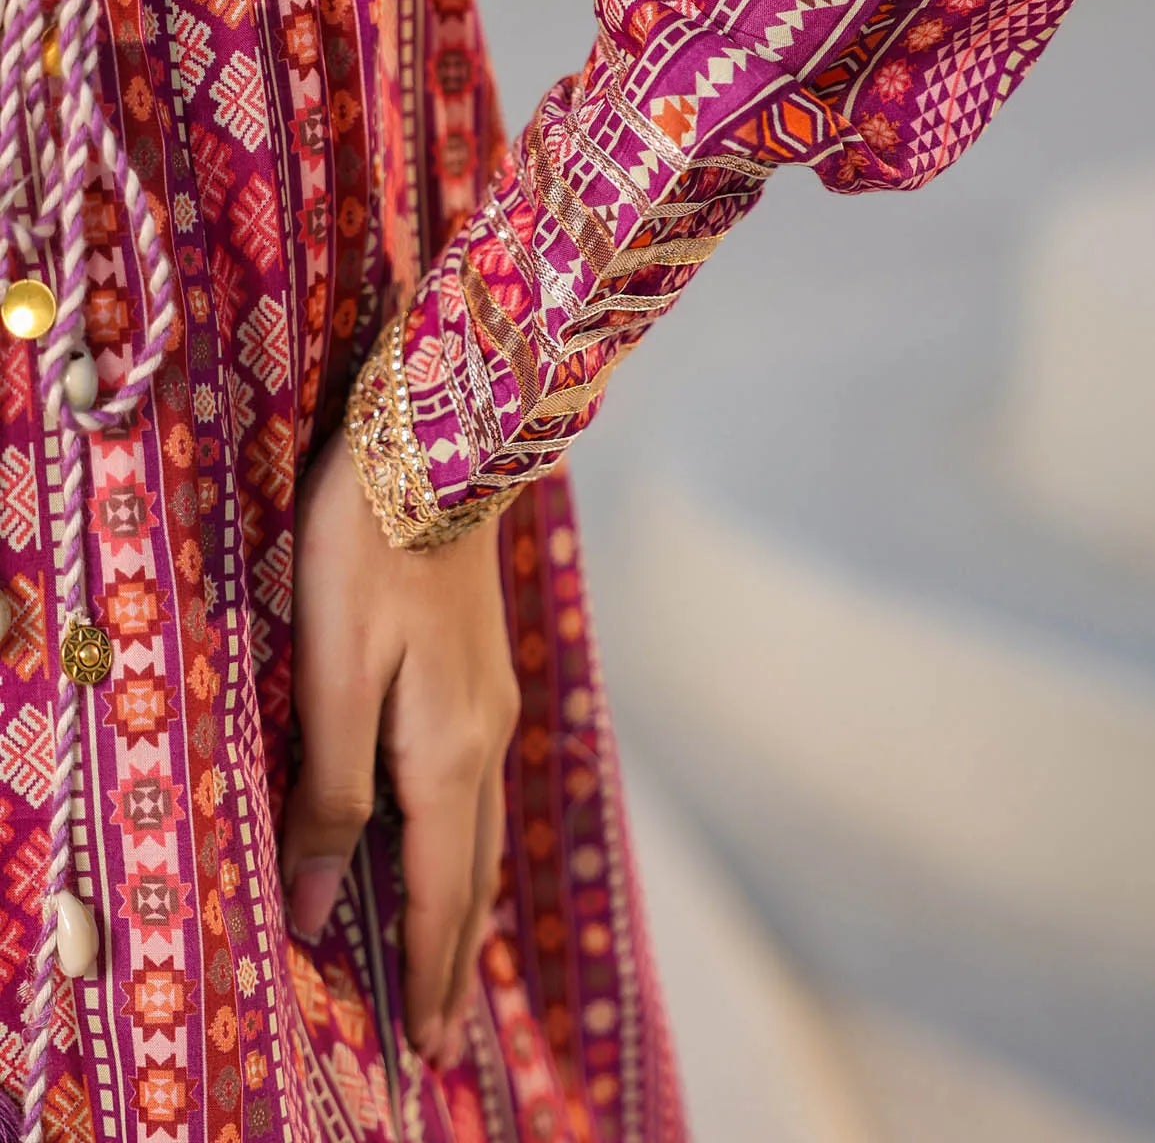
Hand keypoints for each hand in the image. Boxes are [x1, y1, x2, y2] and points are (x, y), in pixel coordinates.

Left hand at [282, 428, 519, 1069]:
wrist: (437, 448)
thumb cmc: (367, 552)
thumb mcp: (330, 672)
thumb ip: (329, 789)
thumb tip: (321, 902)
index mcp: (446, 753)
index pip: (439, 892)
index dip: (426, 972)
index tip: (422, 1049)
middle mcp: (484, 738)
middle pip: (474, 874)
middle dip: (455, 958)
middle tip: (439, 1032)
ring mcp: (490, 701)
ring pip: (483, 830)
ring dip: (465, 904)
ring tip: (450, 958)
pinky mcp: (481, 670)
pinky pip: (480, 787)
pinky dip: (466, 844)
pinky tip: (452, 839)